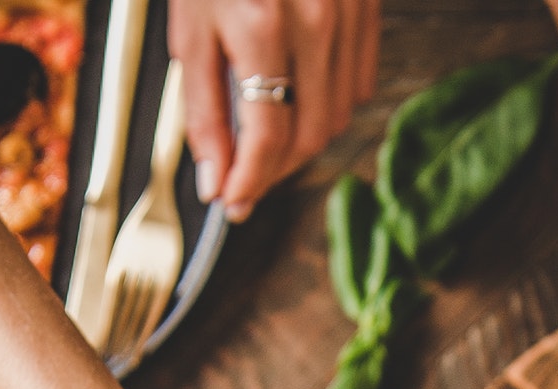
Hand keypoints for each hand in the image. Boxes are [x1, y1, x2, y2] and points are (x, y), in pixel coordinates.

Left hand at [171, 0, 381, 220]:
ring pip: (337, 118)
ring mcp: (348, 17)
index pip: (267, 136)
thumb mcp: (191, 21)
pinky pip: (357, 85)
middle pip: (308, 136)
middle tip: (242, 181)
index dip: (249, 180)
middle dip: (274, 170)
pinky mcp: (366, 12)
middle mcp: (313, 24)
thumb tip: (215, 175)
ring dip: (300, 142)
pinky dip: (327, 106)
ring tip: (265, 141)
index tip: (231, 200)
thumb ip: (202, 104)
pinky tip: (298, 99)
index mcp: (260, 24)